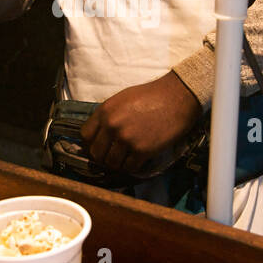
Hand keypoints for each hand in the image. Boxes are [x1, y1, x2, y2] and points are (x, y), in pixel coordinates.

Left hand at [80, 72, 202, 174]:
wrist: (177, 97)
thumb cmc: (152, 96)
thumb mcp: (122, 99)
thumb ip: (108, 116)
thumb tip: (99, 134)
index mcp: (105, 111)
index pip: (85, 136)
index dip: (91, 144)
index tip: (99, 147)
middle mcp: (112, 125)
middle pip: (96, 153)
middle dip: (103, 157)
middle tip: (113, 156)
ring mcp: (126, 139)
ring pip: (112, 163)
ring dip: (118, 163)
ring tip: (127, 158)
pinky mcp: (142, 150)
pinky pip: (129, 167)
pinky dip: (133, 166)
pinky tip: (138, 160)